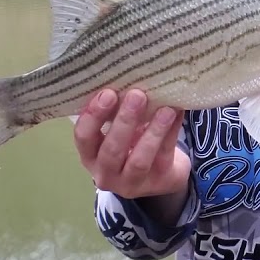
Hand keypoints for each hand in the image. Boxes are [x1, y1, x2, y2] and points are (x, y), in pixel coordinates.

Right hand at [73, 89, 190, 202]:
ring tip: (165, 109)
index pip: (83, 137)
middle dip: (124, 121)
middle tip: (137, 95)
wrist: (160, 176)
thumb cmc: (131, 144)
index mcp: (90, 155)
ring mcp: (132, 182)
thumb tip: (130, 77)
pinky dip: (171, 133)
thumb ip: (117, 112)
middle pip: (111, 150)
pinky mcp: (158, 181)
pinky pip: (164, 155)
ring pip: (139, 160)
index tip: (107, 93)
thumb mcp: (118, 131)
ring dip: (152, 132)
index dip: (93, 116)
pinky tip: (176, 113)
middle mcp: (106, 173)